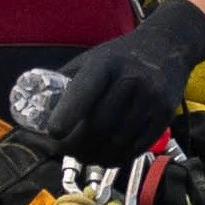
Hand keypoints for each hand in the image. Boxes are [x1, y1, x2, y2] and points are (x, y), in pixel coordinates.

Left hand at [31, 0, 204, 163]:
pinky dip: (117, 158)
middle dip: (76, 144)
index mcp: (107, 63)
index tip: (52, 133)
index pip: (85, 91)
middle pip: (99, 124)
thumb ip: (67, 81)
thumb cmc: (120, 56)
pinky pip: (137, 147)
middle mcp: (132, 79)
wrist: (167, 47)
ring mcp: (151, 99)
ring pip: (117, 141)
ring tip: (83, 155)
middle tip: (64, 149)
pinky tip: (105, 157)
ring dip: (95, 156)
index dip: (67, 115)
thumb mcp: (92, 58)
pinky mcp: (164, 115)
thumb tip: (36, 109)